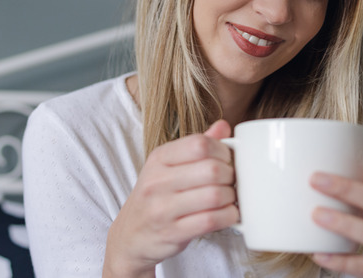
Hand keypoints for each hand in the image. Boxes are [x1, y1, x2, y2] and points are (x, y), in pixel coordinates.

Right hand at [103, 120, 238, 276]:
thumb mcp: (168, 166)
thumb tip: (224, 126)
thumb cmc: (156, 196)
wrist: (131, 235)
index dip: (223, 151)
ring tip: (230, 198)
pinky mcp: (172, 233)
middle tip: (231, 181)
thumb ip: (196, 146)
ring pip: (215, 195)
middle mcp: (157, 181)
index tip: (227, 160)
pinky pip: (211, 221)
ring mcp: (162, 208)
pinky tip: (228, 214)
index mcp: (159, 158)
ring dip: (231, 197)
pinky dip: (228, 216)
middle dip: (231, 175)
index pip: (200, 144)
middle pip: (212, 170)